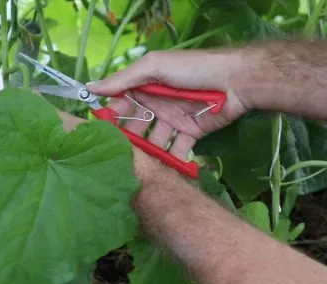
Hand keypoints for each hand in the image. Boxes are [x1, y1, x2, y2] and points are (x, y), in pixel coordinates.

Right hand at [86, 49, 250, 159]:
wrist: (236, 81)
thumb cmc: (193, 69)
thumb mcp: (154, 68)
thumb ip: (123, 80)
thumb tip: (90, 87)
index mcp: (147, 86)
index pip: (122, 103)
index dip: (112, 116)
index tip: (101, 131)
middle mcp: (158, 103)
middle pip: (136, 125)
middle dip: (128, 139)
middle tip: (119, 154)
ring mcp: (174, 119)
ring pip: (154, 140)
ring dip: (147, 152)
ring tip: (139, 167)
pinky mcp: (191, 133)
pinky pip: (177, 149)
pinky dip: (171, 160)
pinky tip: (162, 172)